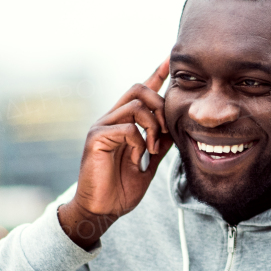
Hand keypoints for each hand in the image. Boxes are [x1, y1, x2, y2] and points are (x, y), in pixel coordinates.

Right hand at [58, 59, 171, 248]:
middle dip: (160, 103)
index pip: (141, 92)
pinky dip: (138, 142)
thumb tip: (175, 130)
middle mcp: (111, 119)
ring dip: (153, 127)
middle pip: (138, 88)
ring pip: (136, 105)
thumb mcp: (148, 164)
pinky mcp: (95, 137)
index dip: (156, 75)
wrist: (101, 211)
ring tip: (152, 149)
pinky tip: (137, 158)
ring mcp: (101, 127)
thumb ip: (159, 145)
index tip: (171, 60)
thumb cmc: (120, 190)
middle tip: (167, 130)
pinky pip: (126, 128)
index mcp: (124, 124)